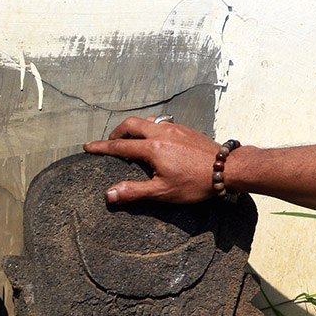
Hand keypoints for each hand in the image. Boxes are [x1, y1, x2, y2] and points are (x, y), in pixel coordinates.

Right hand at [83, 116, 221, 203]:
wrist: (228, 168)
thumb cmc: (196, 182)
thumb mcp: (162, 192)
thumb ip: (134, 192)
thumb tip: (109, 194)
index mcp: (153, 149)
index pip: (120, 146)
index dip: (101, 147)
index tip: (88, 147)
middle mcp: (161, 133)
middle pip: (131, 125)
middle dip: (116, 133)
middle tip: (110, 143)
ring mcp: (175, 128)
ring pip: (147, 121)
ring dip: (134, 128)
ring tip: (130, 141)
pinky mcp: (185, 129)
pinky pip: (161, 122)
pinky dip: (150, 128)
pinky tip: (155, 140)